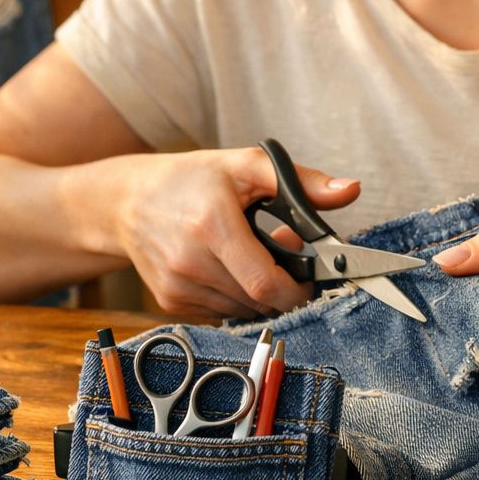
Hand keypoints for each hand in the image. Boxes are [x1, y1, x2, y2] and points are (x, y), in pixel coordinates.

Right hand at [106, 147, 358, 319]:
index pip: (265, 285)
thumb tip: (350, 191)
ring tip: (252, 259)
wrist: (128, 202)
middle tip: (284, 262)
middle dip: (282, 289)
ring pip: (242, 311)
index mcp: (212, 225)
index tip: (309, 279)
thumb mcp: (246, 165)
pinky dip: (236, 298)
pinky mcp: (170, 302)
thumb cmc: (192, 180)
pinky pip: (221, 313)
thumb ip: (302, 181)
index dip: (296, 290)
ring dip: (259, 295)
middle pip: (257, 301)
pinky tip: (228, 270)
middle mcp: (189, 262)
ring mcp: (177, 287)